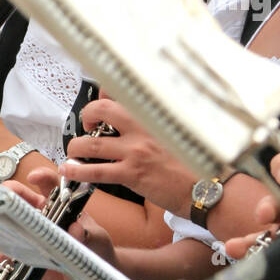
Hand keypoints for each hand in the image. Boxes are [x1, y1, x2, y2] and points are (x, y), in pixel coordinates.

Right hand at [0, 169, 114, 279]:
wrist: (90, 278)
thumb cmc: (95, 250)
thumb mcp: (96, 240)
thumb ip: (88, 234)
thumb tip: (78, 228)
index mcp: (57, 206)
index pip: (49, 186)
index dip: (41, 178)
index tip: (34, 177)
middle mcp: (39, 218)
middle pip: (20, 201)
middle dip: (10, 195)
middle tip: (3, 196)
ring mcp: (28, 237)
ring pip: (8, 228)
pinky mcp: (22, 258)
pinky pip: (3, 260)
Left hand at [60, 94, 195, 213]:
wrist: (210, 188)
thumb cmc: (195, 162)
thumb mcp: (178, 130)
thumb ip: (153, 119)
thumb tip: (129, 109)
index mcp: (155, 114)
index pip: (123, 91)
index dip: (104, 92)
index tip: (98, 100)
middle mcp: (144, 127)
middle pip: (101, 109)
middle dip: (86, 114)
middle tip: (88, 125)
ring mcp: (136, 150)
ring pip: (91, 143)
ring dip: (75, 146)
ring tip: (74, 151)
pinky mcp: (132, 174)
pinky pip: (96, 170)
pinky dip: (77, 170)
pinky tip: (69, 170)